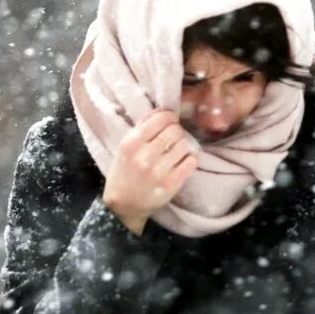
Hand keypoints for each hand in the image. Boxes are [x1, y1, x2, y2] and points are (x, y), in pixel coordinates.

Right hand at [102, 109, 197, 233]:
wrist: (123, 204)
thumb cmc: (124, 172)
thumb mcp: (125, 147)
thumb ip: (142, 127)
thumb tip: (163, 109)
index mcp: (130, 144)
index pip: (159, 119)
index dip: (170, 116)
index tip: (171, 119)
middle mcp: (144, 157)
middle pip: (174, 131)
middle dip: (177, 130)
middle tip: (174, 136)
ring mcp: (159, 172)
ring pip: (184, 145)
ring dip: (183, 145)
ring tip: (176, 150)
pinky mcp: (171, 185)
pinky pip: (191, 162)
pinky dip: (189, 159)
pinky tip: (182, 161)